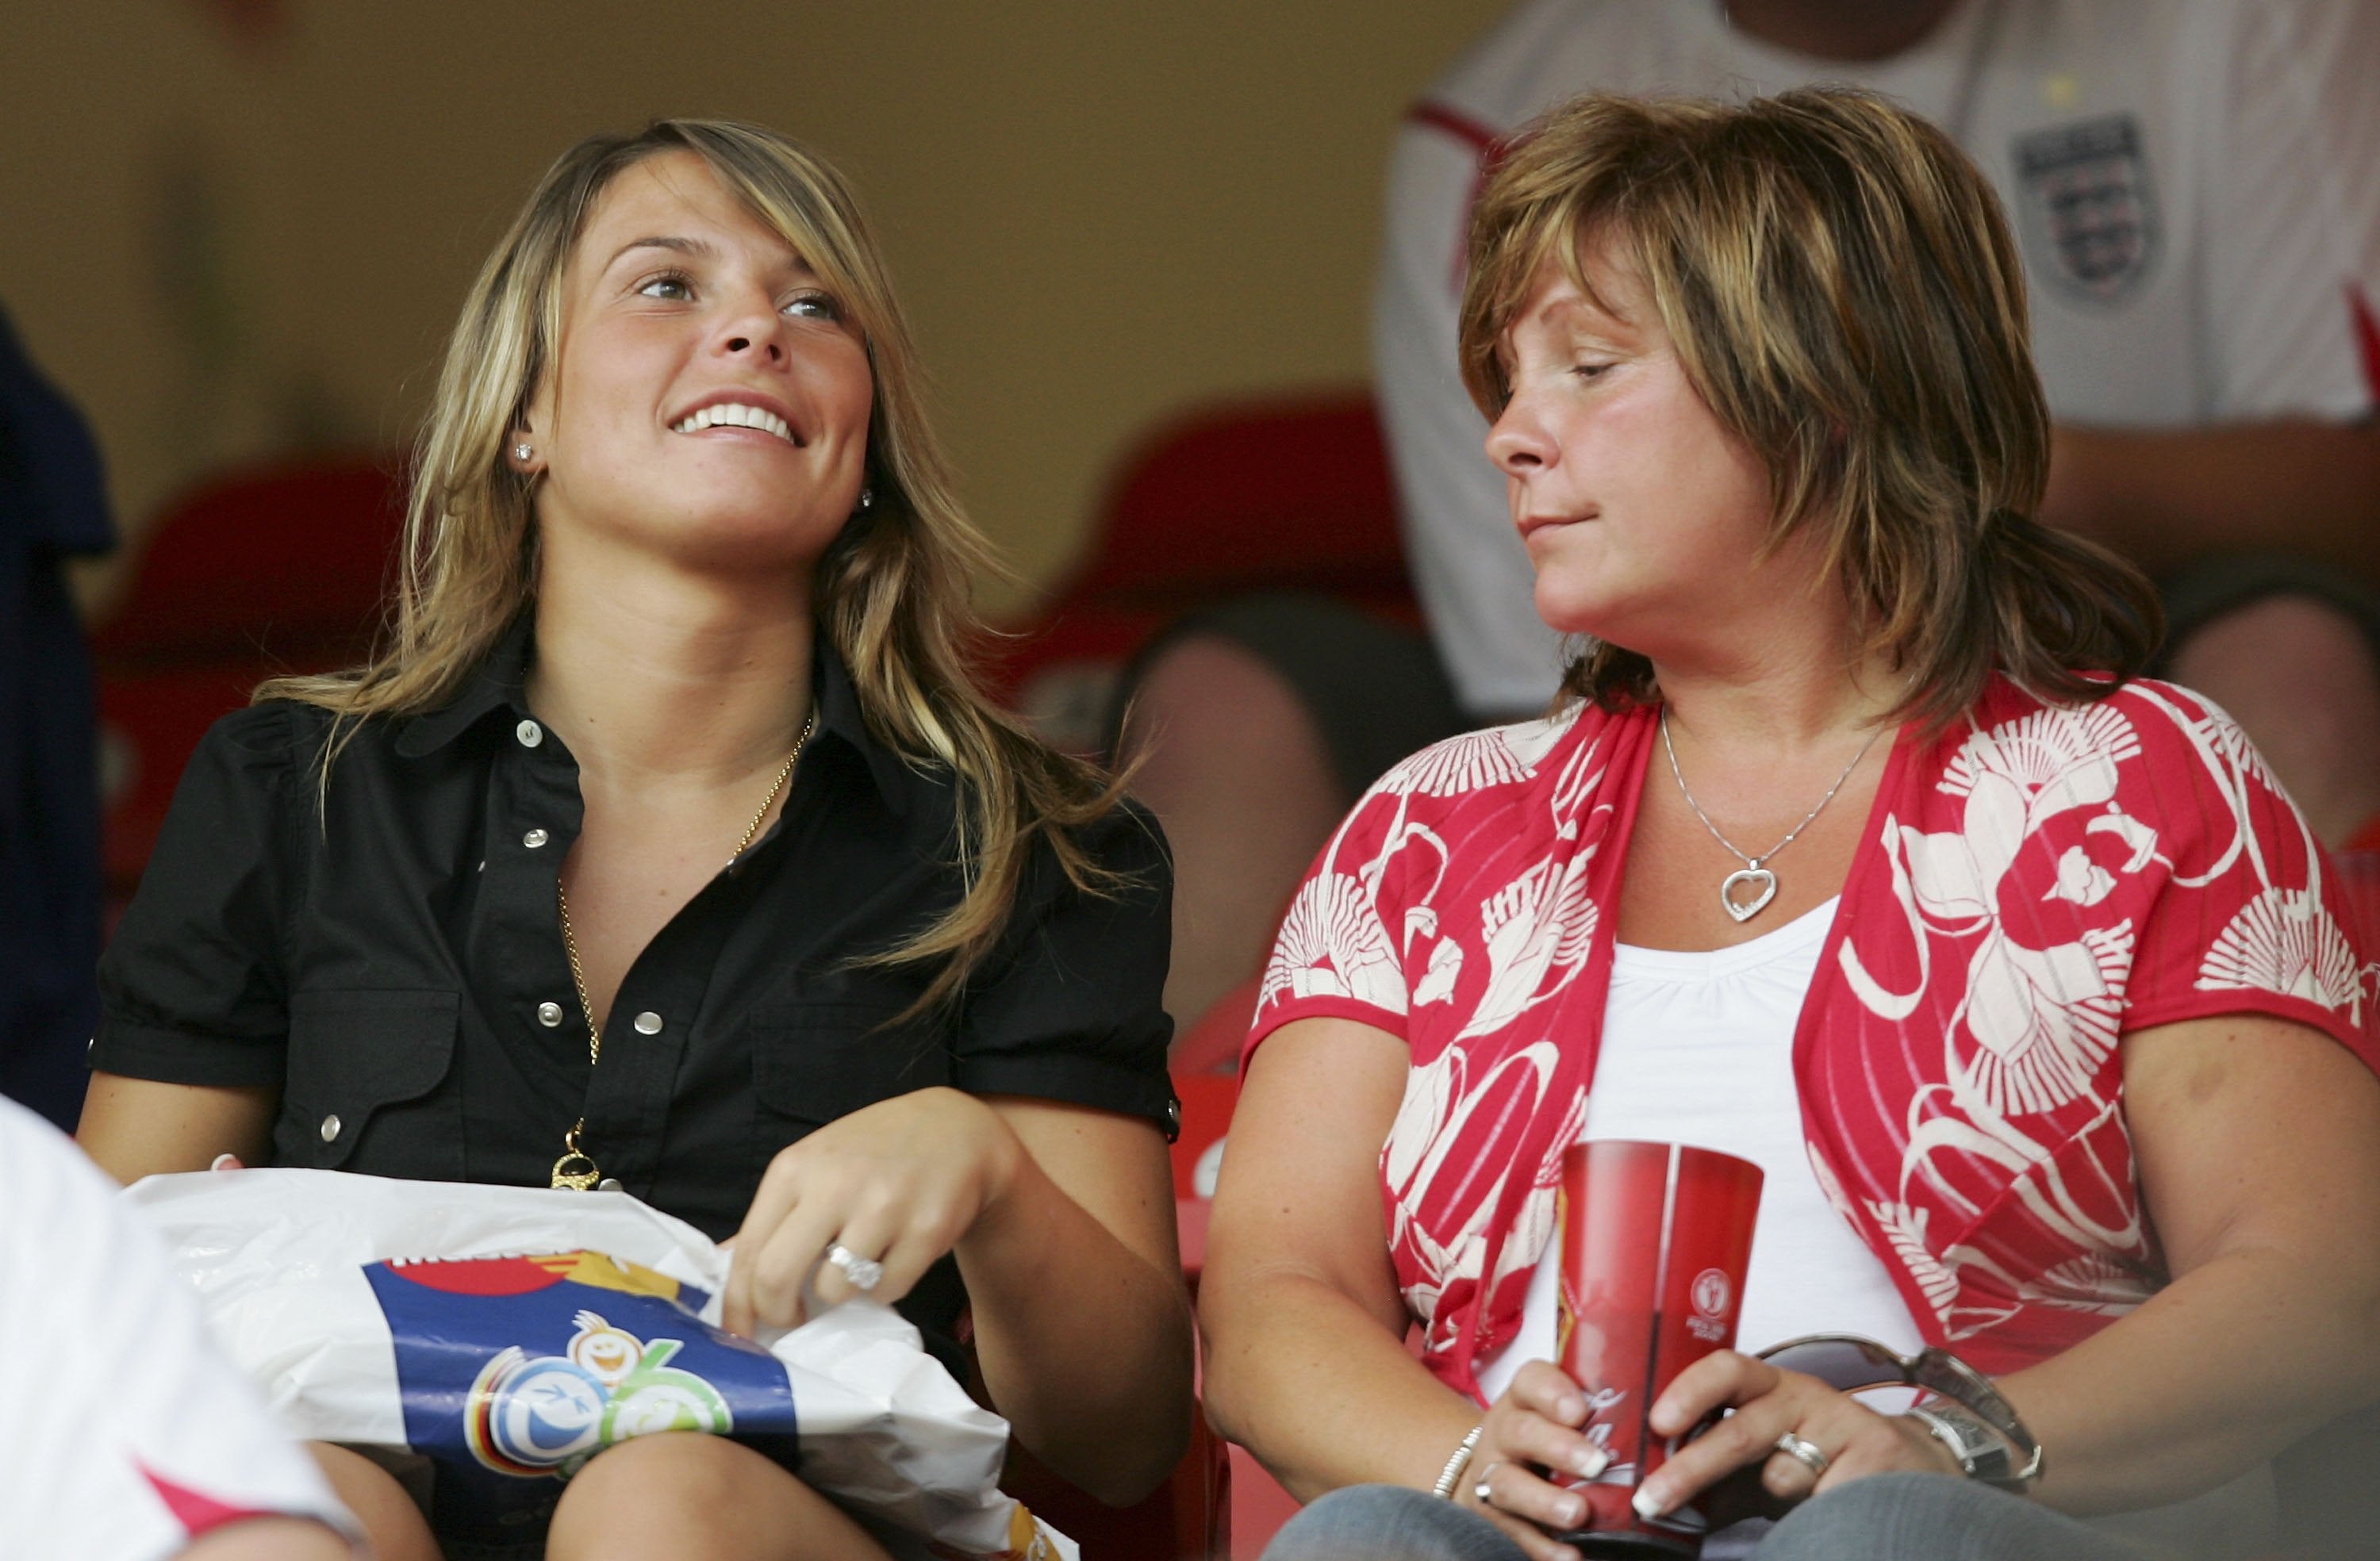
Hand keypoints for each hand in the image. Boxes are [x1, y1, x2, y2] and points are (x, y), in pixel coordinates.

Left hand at [721, 1087, 1022, 1336]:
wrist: (956, 1130)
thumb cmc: (873, 1152)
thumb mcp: (814, 1166)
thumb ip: (774, 1215)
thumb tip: (722, 1267)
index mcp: (795, 1168)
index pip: (748, 1252)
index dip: (738, 1306)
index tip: (742, 1333)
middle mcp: (834, 1184)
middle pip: (776, 1277)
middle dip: (779, 1314)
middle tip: (794, 1317)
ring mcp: (883, 1206)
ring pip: (836, 1290)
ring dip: (844, 1293)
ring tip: (859, 1263)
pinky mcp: (927, 1229)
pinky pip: (887, 1290)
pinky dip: (885, 1286)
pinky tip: (893, 1254)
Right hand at [1456, 1361, 1615, 1560]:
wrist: (1496, 1467)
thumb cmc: (1551, 1435)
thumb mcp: (1565, 1412)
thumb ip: (1605, 1412)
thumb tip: (1677, 1422)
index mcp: (1526, 1399)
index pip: (1532, 1381)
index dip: (1553, 1393)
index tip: (1580, 1412)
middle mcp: (1504, 1432)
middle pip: (1520, 1432)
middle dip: (1558, 1448)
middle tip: (1597, 1464)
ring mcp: (1493, 1474)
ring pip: (1507, 1484)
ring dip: (1544, 1501)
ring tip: (1578, 1514)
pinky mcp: (1494, 1516)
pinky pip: (1514, 1532)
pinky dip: (1542, 1546)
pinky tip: (1570, 1555)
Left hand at [1631, 1351, 1958, 1522]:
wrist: (1907, 1464)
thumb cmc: (1817, 1459)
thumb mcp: (1766, 1456)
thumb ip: (1720, 1476)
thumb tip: (1657, 1505)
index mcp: (1768, 1387)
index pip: (1726, 1369)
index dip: (1690, 1391)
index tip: (1658, 1424)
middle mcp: (1803, 1396)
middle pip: (1741, 1430)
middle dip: (1692, 1469)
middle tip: (1651, 1501)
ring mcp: (1842, 1423)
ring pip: (1782, 1475)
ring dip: (1775, 1499)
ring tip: (1795, 1501)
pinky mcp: (1876, 1454)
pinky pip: (1823, 1499)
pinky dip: (1814, 1513)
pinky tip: (1827, 1507)